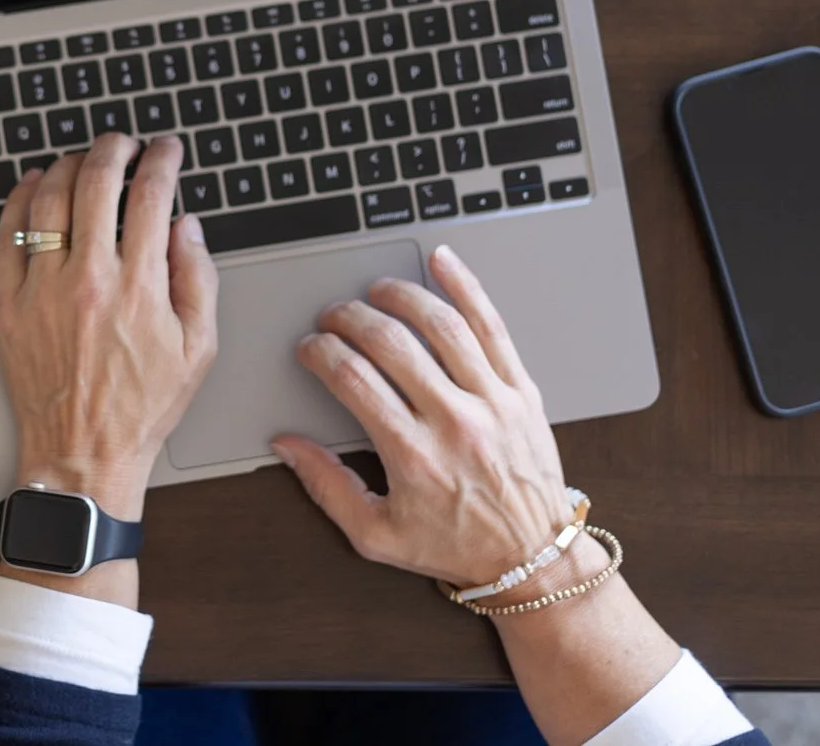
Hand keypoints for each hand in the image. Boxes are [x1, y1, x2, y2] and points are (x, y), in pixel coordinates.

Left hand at [0, 133, 218, 523]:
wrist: (81, 455)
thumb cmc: (141, 408)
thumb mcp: (197, 349)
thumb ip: (197, 279)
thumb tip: (186, 225)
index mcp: (138, 288)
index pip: (150, 197)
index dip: (162, 161)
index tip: (167, 149)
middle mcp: (87, 281)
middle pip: (96, 183)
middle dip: (115, 148)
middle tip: (125, 141)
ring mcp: (40, 290)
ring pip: (48, 199)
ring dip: (68, 165)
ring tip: (83, 158)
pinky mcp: (7, 305)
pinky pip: (6, 236)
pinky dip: (19, 200)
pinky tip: (33, 185)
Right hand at [271, 245, 574, 589]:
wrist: (532, 558)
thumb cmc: (455, 545)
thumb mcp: (376, 534)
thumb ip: (327, 487)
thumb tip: (286, 446)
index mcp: (413, 456)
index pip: (353, 380)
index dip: (321, 353)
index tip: (311, 348)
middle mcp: (453, 421)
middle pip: (391, 344)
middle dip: (350, 318)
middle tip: (334, 317)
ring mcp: (492, 401)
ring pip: (442, 324)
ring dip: (401, 296)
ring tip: (376, 290)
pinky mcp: (521, 391)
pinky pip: (493, 326)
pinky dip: (466, 287)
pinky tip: (443, 262)